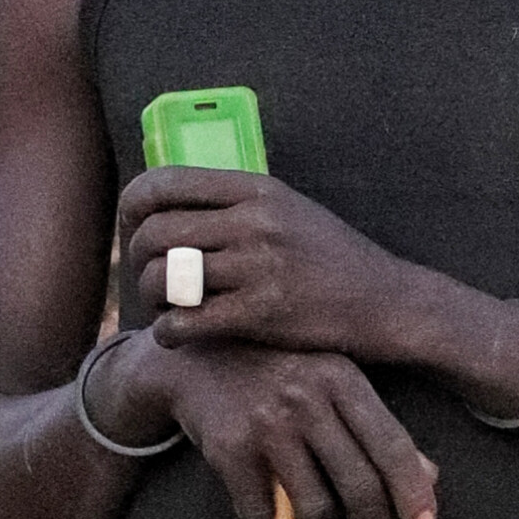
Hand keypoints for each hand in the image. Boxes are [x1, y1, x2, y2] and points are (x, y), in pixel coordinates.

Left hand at [116, 169, 415, 360]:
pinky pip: (186, 321)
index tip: (134, 232)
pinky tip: (175, 335)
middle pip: (155, 233)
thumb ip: (234, 202)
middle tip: (148, 282)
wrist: (386, 303)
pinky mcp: (262, 313)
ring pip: (165, 278)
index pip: (162, 183)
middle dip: (138, 262)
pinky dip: (168, 332)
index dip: (133, 209)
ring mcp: (258, 267)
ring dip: (152, 300)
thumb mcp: (287, 208)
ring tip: (164, 309)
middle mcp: (253, 222)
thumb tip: (173, 200)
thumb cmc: (331, 259)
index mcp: (253, 189)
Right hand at [125, 333, 438, 518]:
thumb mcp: (332, 385)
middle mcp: (306, 397)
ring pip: (314, 507)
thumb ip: (379, 428)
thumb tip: (430, 478)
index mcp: (341, 378)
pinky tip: (267, 503)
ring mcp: (266, 423)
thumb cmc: (278, 375)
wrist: (196, 360)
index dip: (412, 492)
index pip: (391, 445)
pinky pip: (262, 511)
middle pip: (357, 484)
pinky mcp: (229, 448)